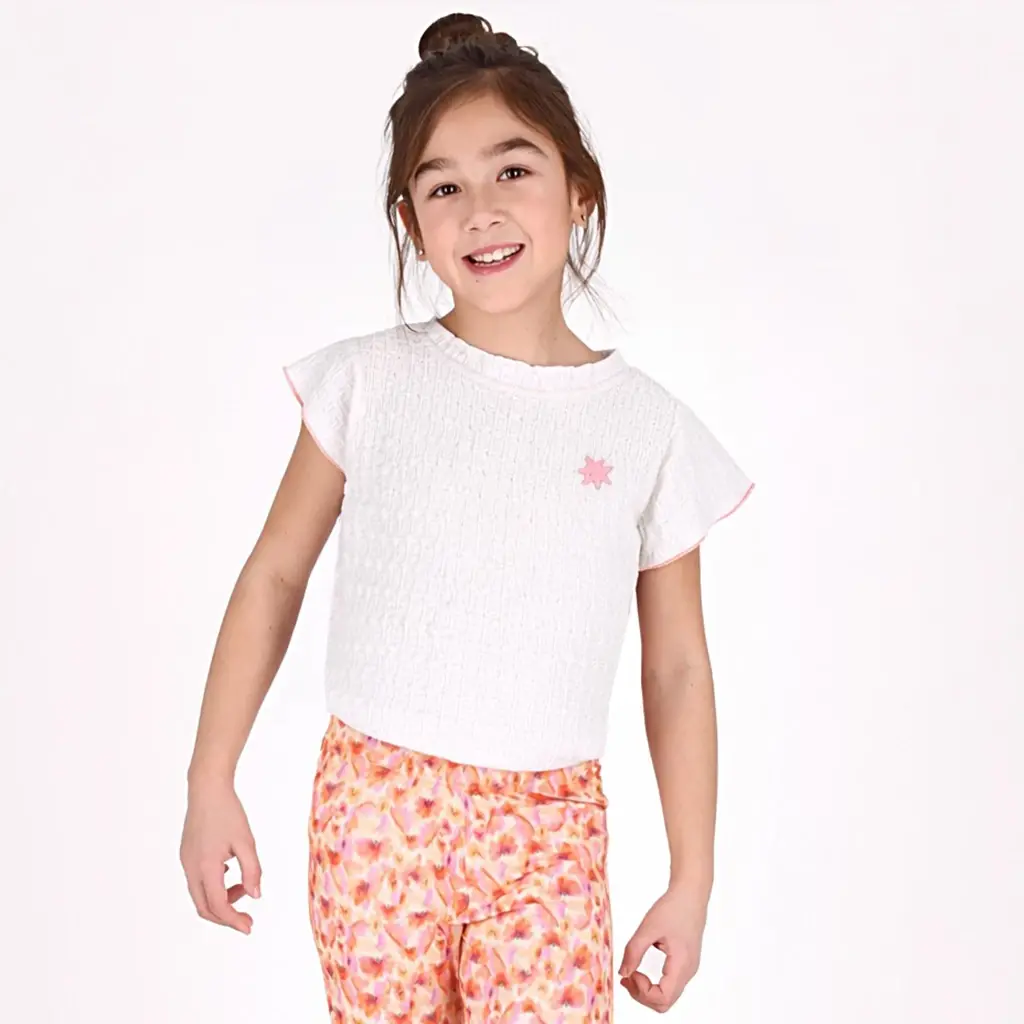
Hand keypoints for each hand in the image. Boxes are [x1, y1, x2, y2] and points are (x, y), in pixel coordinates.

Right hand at [180, 777, 261, 933]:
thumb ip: (252, 871)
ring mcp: (186, 861)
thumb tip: (255, 896)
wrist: (207, 789)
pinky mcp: (187, 854)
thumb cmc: (228, 812)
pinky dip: (214, 886)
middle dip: (225, 917)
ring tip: (243, 886)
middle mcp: (191, 868)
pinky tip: (230, 873)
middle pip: (204, 907)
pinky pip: (198, 880)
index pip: (218, 905)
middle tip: (246, 919)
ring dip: (221, 899)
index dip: (234, 920)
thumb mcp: (246, 842)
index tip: (249, 927)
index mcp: (206, 867)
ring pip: (200, 895)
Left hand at [617, 880, 707, 1011]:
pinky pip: (670, 985)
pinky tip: (640, 971)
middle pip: (665, 1002)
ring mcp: (689, 969)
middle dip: (642, 995)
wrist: (691, 894)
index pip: (662, 998)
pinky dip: (654, 984)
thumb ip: (633, 951)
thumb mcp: (648, 927)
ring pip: (667, 996)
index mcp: (681, 964)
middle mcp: (688, 972)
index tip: (631, 973)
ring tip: (631, 974)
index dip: (641, 992)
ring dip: (647, 991)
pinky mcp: (686, 964)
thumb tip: (623, 973)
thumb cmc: (672, 908)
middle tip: (626, 977)